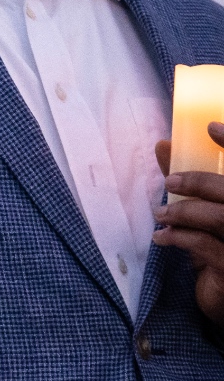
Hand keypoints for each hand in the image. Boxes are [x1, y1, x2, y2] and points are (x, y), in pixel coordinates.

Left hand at [154, 131, 223, 324]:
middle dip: (201, 181)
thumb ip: (190, 185)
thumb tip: (163, 147)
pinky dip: (180, 237)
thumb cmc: (219, 255)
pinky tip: (163, 238)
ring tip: (162, 214)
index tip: (210, 126)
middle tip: (171, 181)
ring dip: (186, 211)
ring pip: (223, 218)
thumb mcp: (205, 217)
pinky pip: (206, 247)